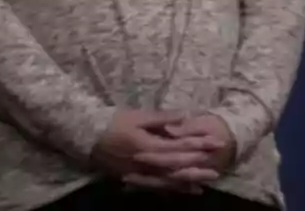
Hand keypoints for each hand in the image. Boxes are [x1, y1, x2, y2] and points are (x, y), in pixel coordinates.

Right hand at [93, 109, 222, 191]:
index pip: (180, 147)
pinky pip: (155, 186)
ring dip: (186, 183)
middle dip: (197, 168)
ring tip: (205, 185)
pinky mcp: (133, 178)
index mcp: (148, 146)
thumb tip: (186, 116)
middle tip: (217, 171)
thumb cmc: (115, 122)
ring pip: (167, 181)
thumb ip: (164, 118)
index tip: (217, 143)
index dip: (200, 145)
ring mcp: (139, 173)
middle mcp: (146, 163)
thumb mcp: (139, 116)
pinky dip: (170, 189)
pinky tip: (182, 190)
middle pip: (176, 168)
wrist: (87, 137)